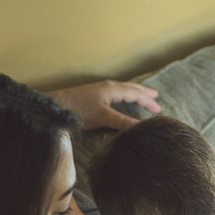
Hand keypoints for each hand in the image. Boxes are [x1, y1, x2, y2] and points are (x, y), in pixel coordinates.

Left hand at [46, 80, 160, 129]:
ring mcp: (99, 90)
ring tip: (141, 97)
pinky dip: (124, 96)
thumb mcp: (103, 117)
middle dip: (143, 93)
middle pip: (130, 88)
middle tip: (155, 97)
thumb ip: (122, 122)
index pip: (136, 93)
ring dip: (134, 93)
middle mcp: (107, 86)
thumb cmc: (79, 110)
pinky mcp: (93, 95)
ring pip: (122, 90)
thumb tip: (141, 127)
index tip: (158, 110)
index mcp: (112, 89)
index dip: (148, 101)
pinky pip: (115, 93)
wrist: (56, 106)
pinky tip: (120, 101)